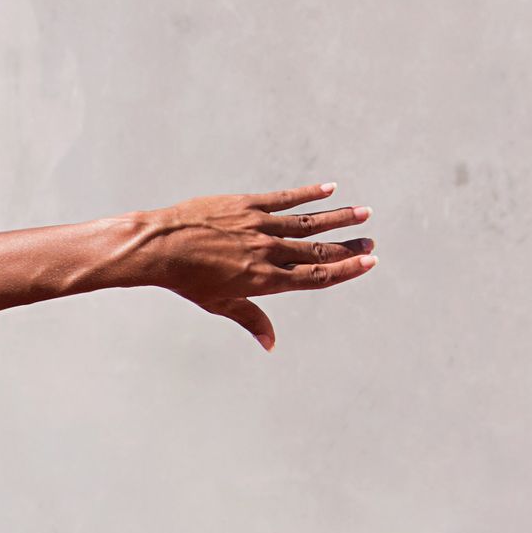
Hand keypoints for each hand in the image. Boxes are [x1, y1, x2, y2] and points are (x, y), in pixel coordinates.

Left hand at [127, 188, 376, 349]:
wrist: (160, 247)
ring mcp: (259, 226)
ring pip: (308, 222)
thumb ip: (251, 319)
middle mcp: (267, 252)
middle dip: (347, 247)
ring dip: (338, 217)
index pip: (315, 277)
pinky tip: (330, 189)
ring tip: (363, 213)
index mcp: (264, 280)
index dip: (345, 271)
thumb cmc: (187, 280)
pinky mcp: (247, 205)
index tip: (369, 262)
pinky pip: (285, 199)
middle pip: (317, 251)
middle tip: (371, 240)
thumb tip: (271, 344)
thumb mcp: (220, 304)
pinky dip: (309, 194)